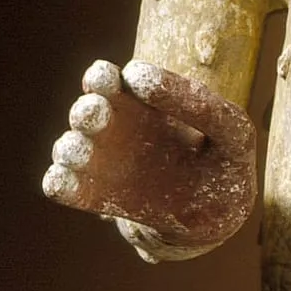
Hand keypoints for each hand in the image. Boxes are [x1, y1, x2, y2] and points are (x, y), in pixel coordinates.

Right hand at [42, 60, 256, 251]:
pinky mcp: (97, 198)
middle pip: (84, 111)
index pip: (106, 78)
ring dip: (71, 147)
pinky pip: (62, 186)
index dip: (104, 77)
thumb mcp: (232, 131)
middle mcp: (115, 128)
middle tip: (100, 115)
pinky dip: (58, 182)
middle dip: (87, 112)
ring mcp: (104, 163)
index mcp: (140, 102)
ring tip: (84, 151)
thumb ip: (199, 104)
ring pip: (68, 147)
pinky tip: (66, 181)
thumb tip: (138, 81)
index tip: (126, 82)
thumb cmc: (226, 161)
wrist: (221, 214)